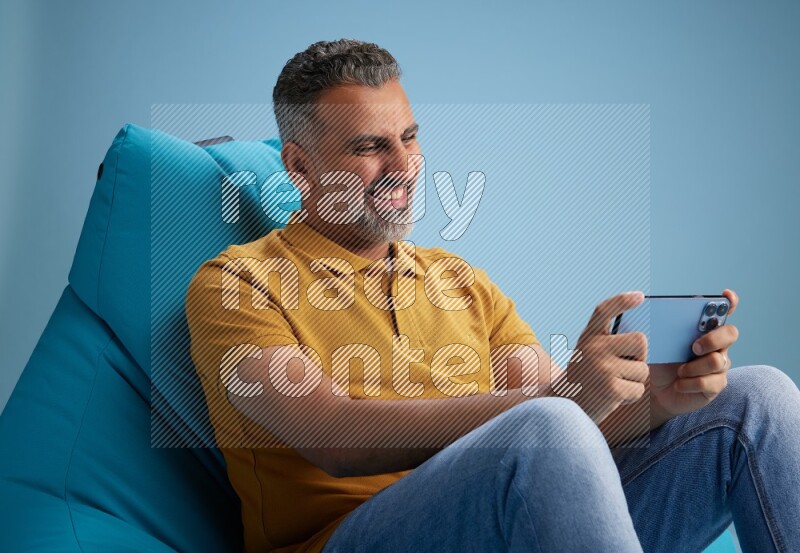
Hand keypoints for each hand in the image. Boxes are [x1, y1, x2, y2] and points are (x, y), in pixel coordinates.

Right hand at [560, 291, 649, 422]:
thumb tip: (641, 341)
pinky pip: (639, 389)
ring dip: (634, 381)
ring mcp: (602, 367)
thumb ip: (607, 342)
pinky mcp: (611, 389)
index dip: (622, 301)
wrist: (563, 406)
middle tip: (622, 368)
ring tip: (613, 385)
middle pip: (640, 341)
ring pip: (643, 370)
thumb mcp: (587, 353)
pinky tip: (613, 397)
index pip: (604, 310)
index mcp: (588, 337)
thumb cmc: (583, 378)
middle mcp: (594, 348)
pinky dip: (630, 396)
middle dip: (639, 357)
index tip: (640, 296)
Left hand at [650, 289, 739, 423]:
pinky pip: (708, 382)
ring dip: (694, 367)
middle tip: (693, 347)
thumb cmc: (659, 362)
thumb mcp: (657, 344)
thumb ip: (661, 328)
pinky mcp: (716, 385)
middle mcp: (717, 345)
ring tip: (679, 371)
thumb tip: (651, 313)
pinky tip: (678, 384)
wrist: (655, 391)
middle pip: (730, 333)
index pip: (723, 312)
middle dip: (713, 338)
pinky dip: (689, 383)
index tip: (726, 295)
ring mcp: (719, 366)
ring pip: (718, 361)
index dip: (728, 303)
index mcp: (703, 330)